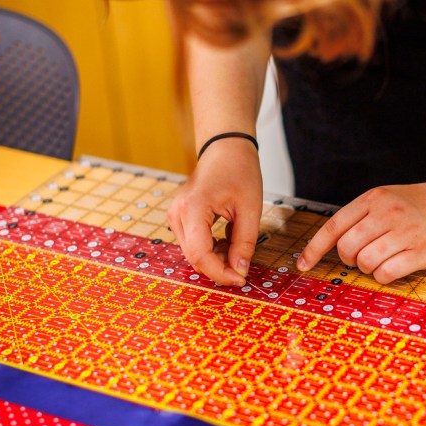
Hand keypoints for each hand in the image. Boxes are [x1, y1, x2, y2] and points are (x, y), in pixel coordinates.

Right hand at [167, 139, 262, 285]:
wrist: (225, 147)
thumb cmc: (239, 170)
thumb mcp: (250, 208)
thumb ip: (244, 242)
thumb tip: (240, 271)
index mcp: (192, 208)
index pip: (200, 255)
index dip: (220, 273)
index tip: (240, 279)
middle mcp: (177, 213)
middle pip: (194, 257)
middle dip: (219, 268)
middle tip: (243, 268)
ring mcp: (175, 215)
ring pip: (193, 253)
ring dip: (216, 259)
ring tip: (238, 247)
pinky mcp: (179, 217)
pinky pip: (193, 243)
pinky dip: (211, 248)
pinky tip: (228, 240)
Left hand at [297, 181, 425, 282]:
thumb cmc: (418, 206)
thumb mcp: (385, 199)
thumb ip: (360, 217)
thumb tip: (331, 245)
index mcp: (373, 199)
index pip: (334, 227)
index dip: (314, 249)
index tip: (303, 265)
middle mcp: (387, 213)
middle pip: (347, 248)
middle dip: (350, 259)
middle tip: (363, 257)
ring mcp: (404, 232)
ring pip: (366, 262)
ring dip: (368, 268)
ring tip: (382, 260)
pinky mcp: (421, 251)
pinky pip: (387, 273)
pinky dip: (384, 276)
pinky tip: (395, 266)